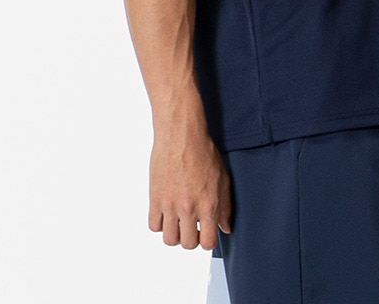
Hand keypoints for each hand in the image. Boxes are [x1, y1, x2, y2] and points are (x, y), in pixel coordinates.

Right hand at [148, 126, 231, 249]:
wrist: (181, 134)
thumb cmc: (203, 152)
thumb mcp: (222, 178)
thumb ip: (225, 206)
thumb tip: (225, 228)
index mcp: (208, 205)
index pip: (207, 242)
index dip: (207, 239)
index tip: (205, 231)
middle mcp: (189, 208)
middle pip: (188, 244)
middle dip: (191, 237)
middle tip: (191, 225)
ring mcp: (170, 205)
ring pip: (169, 239)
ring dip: (175, 233)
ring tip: (178, 219)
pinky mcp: (155, 198)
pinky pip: (153, 225)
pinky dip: (160, 223)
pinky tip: (166, 211)